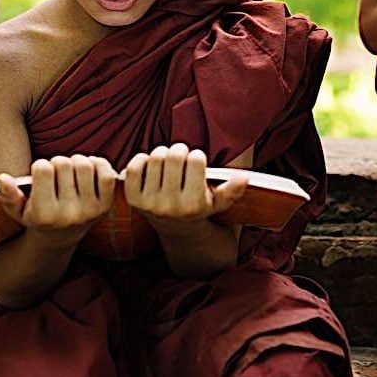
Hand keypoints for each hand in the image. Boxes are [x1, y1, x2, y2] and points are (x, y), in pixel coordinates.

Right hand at [0, 154, 116, 247]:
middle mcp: (68, 214)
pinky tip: (88, 169)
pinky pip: (106, 174)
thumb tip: (3, 178)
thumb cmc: (36, 217)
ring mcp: (89, 210)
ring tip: (70, 171)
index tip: (40, 174)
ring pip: (85, 164)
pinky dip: (99, 164)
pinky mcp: (105, 206)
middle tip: (55, 173)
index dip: (40, 166)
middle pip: (64, 163)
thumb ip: (8, 196)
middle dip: (57, 162)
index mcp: (44, 215)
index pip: (43, 169)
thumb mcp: (17, 211)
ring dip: (76, 161)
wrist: (61, 238)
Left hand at [124, 143, 249, 238]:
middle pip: (173, 155)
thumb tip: (244, 177)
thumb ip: (233, 189)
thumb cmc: (199, 206)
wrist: (174, 227)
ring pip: (155, 157)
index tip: (197, 161)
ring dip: (162, 153)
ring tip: (168, 161)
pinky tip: (151, 164)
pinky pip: (134, 166)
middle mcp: (170, 206)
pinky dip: (141, 159)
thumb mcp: (219, 202)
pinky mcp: (132, 199)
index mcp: (193, 204)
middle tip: (181, 155)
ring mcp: (149, 203)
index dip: (197, 156)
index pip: (195, 159)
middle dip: (180, 150)